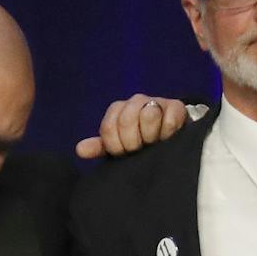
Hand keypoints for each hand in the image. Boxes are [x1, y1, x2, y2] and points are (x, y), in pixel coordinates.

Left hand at [75, 94, 193, 158]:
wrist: (171, 137)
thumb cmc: (141, 142)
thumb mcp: (120, 146)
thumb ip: (100, 147)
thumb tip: (80, 150)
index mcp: (118, 110)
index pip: (108, 128)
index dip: (116, 146)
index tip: (124, 154)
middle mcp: (136, 101)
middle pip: (127, 120)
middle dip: (133, 142)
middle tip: (140, 150)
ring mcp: (157, 102)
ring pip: (148, 115)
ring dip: (151, 136)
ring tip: (154, 143)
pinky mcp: (176, 107)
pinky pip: (169, 119)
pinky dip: (168, 132)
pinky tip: (168, 138)